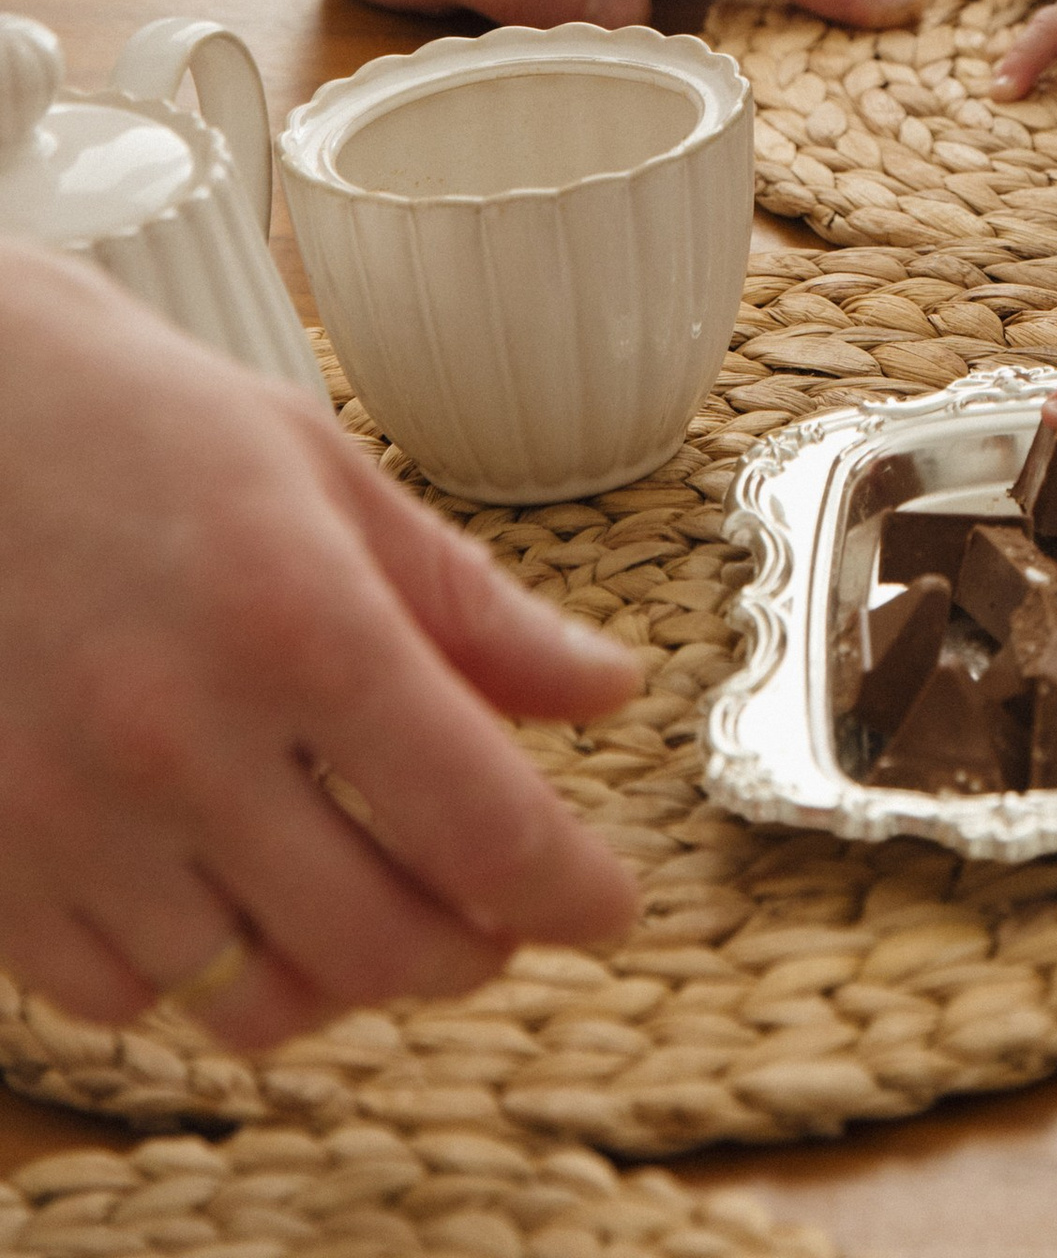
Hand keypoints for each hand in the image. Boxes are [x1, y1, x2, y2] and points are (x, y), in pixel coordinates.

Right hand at [0, 246, 639, 1052]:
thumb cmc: (149, 430)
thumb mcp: (333, 479)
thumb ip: (473, 607)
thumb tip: (607, 691)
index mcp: (298, 623)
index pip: (479, 823)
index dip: (567, 890)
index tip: (609, 906)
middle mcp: (182, 740)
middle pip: (380, 942)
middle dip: (473, 951)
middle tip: (503, 917)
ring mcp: (72, 818)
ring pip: (253, 999)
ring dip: (340, 976)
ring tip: (376, 907)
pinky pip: (127, 1001)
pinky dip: (204, 977)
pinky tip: (238, 899)